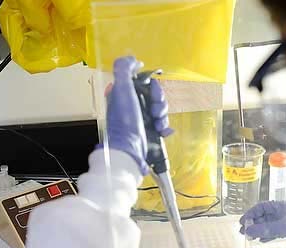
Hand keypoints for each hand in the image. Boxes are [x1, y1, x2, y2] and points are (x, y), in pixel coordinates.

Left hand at [103, 56, 172, 175]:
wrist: (129, 150)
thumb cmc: (125, 121)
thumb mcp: (121, 89)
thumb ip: (124, 68)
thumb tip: (134, 59)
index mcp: (124, 94)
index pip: (146, 82)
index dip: (154, 87)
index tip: (154, 94)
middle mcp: (132, 106)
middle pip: (156, 96)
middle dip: (160, 103)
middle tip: (155, 112)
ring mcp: (140, 120)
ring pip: (160, 110)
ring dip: (163, 116)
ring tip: (157, 125)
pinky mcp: (148, 133)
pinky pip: (162, 125)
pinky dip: (164, 128)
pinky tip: (161, 131)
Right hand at [239, 200, 285, 247]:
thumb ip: (266, 229)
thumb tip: (249, 230)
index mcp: (285, 206)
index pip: (264, 206)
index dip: (252, 213)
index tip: (243, 222)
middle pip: (265, 215)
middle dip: (254, 223)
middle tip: (243, 232)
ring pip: (269, 224)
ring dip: (259, 230)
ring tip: (249, 237)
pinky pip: (275, 232)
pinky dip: (267, 235)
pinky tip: (261, 240)